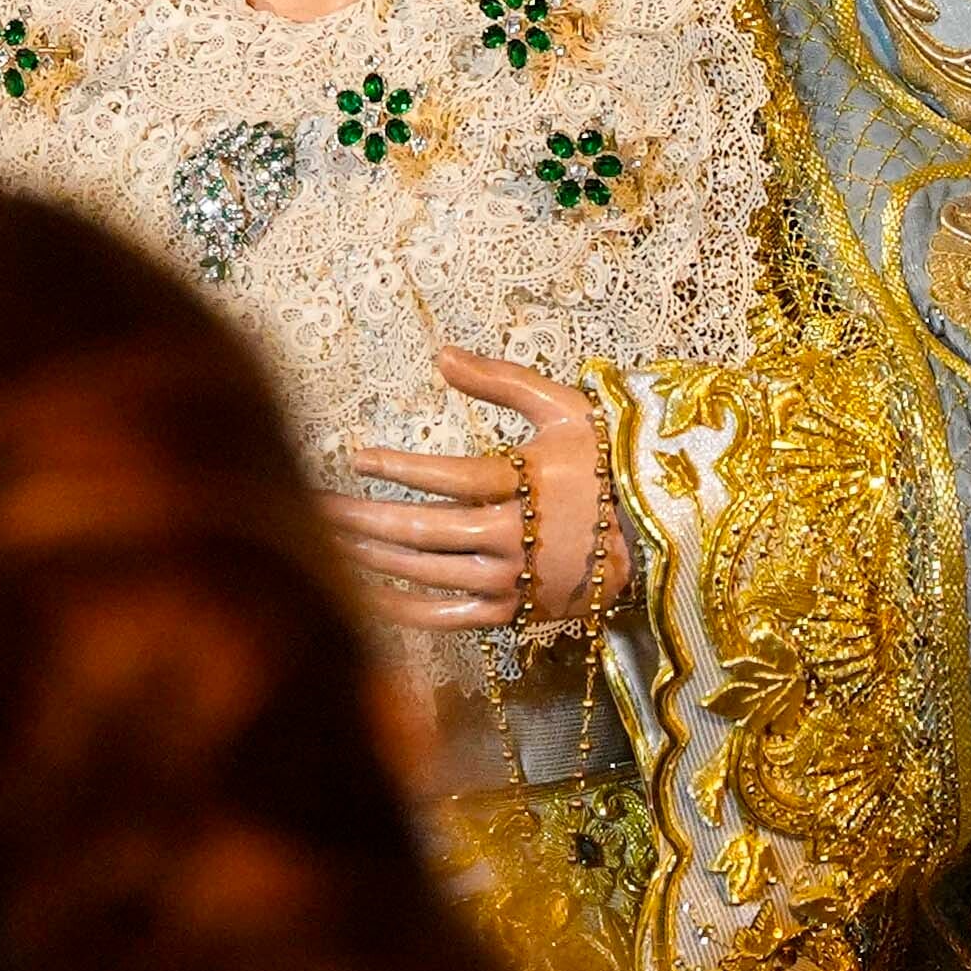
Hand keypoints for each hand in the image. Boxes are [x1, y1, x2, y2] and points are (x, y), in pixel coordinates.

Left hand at [326, 348, 611, 635]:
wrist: (656, 537)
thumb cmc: (603, 463)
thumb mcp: (564, 408)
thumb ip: (502, 379)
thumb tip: (440, 353)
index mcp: (529, 483)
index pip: (452, 478)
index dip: (402, 470)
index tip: (356, 457)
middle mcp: (517, 536)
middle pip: (426, 531)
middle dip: (363, 518)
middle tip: (313, 505)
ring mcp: (513, 580)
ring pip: (428, 573)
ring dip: (370, 557)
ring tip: (323, 539)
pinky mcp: (512, 613)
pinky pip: (446, 617)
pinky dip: (400, 610)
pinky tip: (359, 594)